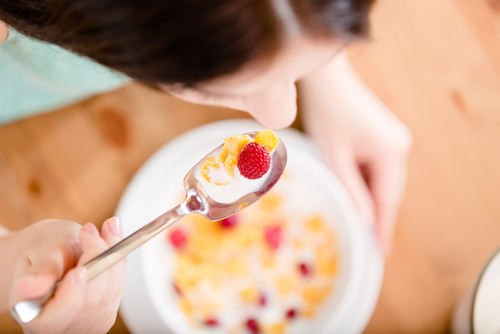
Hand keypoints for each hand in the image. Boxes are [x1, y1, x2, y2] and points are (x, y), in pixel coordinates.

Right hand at [9, 218, 125, 333]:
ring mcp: (88, 323)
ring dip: (113, 255)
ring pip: (111, 291)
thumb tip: (29, 287)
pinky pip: (119, 287)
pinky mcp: (105, 313)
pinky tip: (112, 238)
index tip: (79, 267)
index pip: (62, 312)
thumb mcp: (39, 253)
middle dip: (97, 260)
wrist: (54, 256)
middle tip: (88, 229)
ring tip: (106, 227)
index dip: (73, 291)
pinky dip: (119, 260)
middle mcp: (63, 327)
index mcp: (36, 317)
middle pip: (93, 300)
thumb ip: (41, 270)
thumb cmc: (44, 254)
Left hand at [299, 50, 411, 253]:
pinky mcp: (385, 137)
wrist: (327, 79)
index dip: (384, 227)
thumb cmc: (327, 113)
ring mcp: (394, 141)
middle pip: (388, 191)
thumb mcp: (335, 156)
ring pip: (382, 180)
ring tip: (360, 222)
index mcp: (391, 152)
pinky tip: (356, 193)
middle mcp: (400, 147)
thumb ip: (350, 190)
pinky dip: (366, 182)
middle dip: (377, 214)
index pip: (388, 199)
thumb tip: (365, 221)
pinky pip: (377, 168)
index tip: (381, 251)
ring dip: (369, 198)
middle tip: (369, 243)